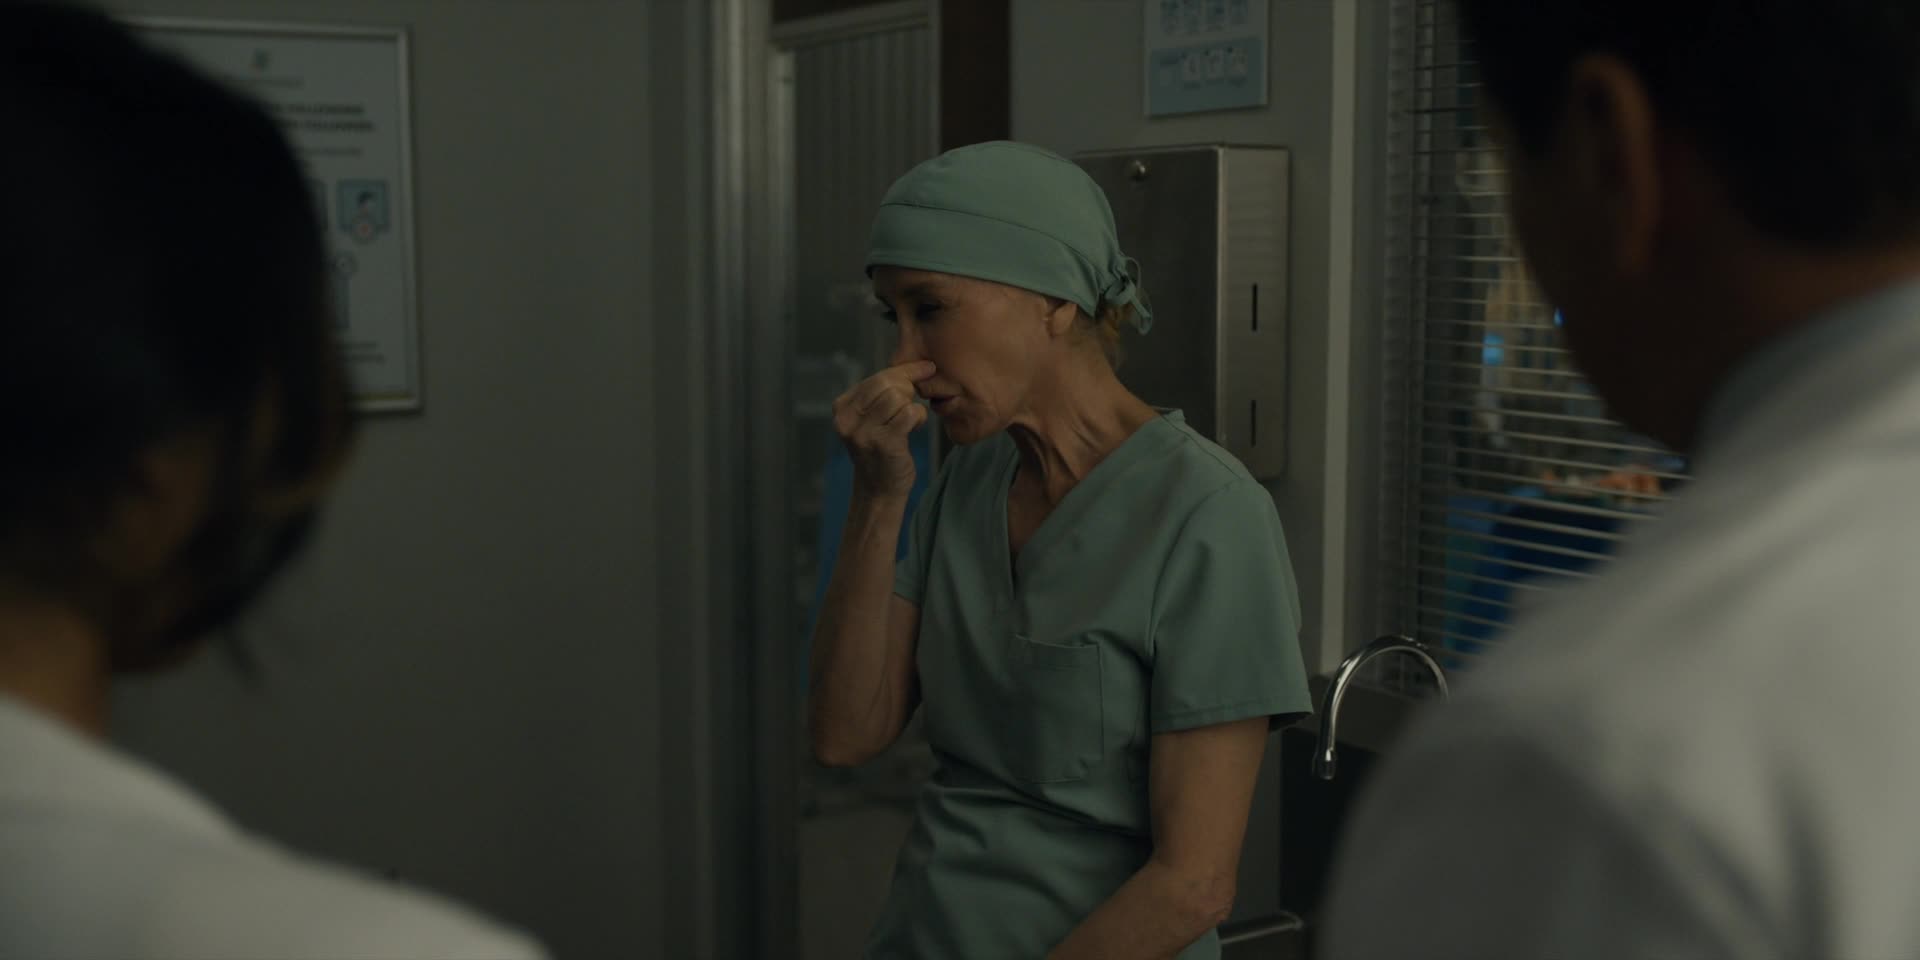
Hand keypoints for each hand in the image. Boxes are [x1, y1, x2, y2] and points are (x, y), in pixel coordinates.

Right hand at [833, 361, 935, 498]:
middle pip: (887, 384)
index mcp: (842, 407)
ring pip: (897, 397)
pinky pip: (909, 414)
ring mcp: (863, 433)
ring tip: (909, 420)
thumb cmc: (880, 449)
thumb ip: (883, 393)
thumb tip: (922, 365)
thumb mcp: (871, 418)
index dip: (905, 371)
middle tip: (912, 402)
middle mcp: (847, 419)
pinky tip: (914, 428)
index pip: (876, 377)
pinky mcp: (882, 444)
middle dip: (908, 388)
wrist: (878, 490)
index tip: (927, 367)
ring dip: (911, 406)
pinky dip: (918, 418)